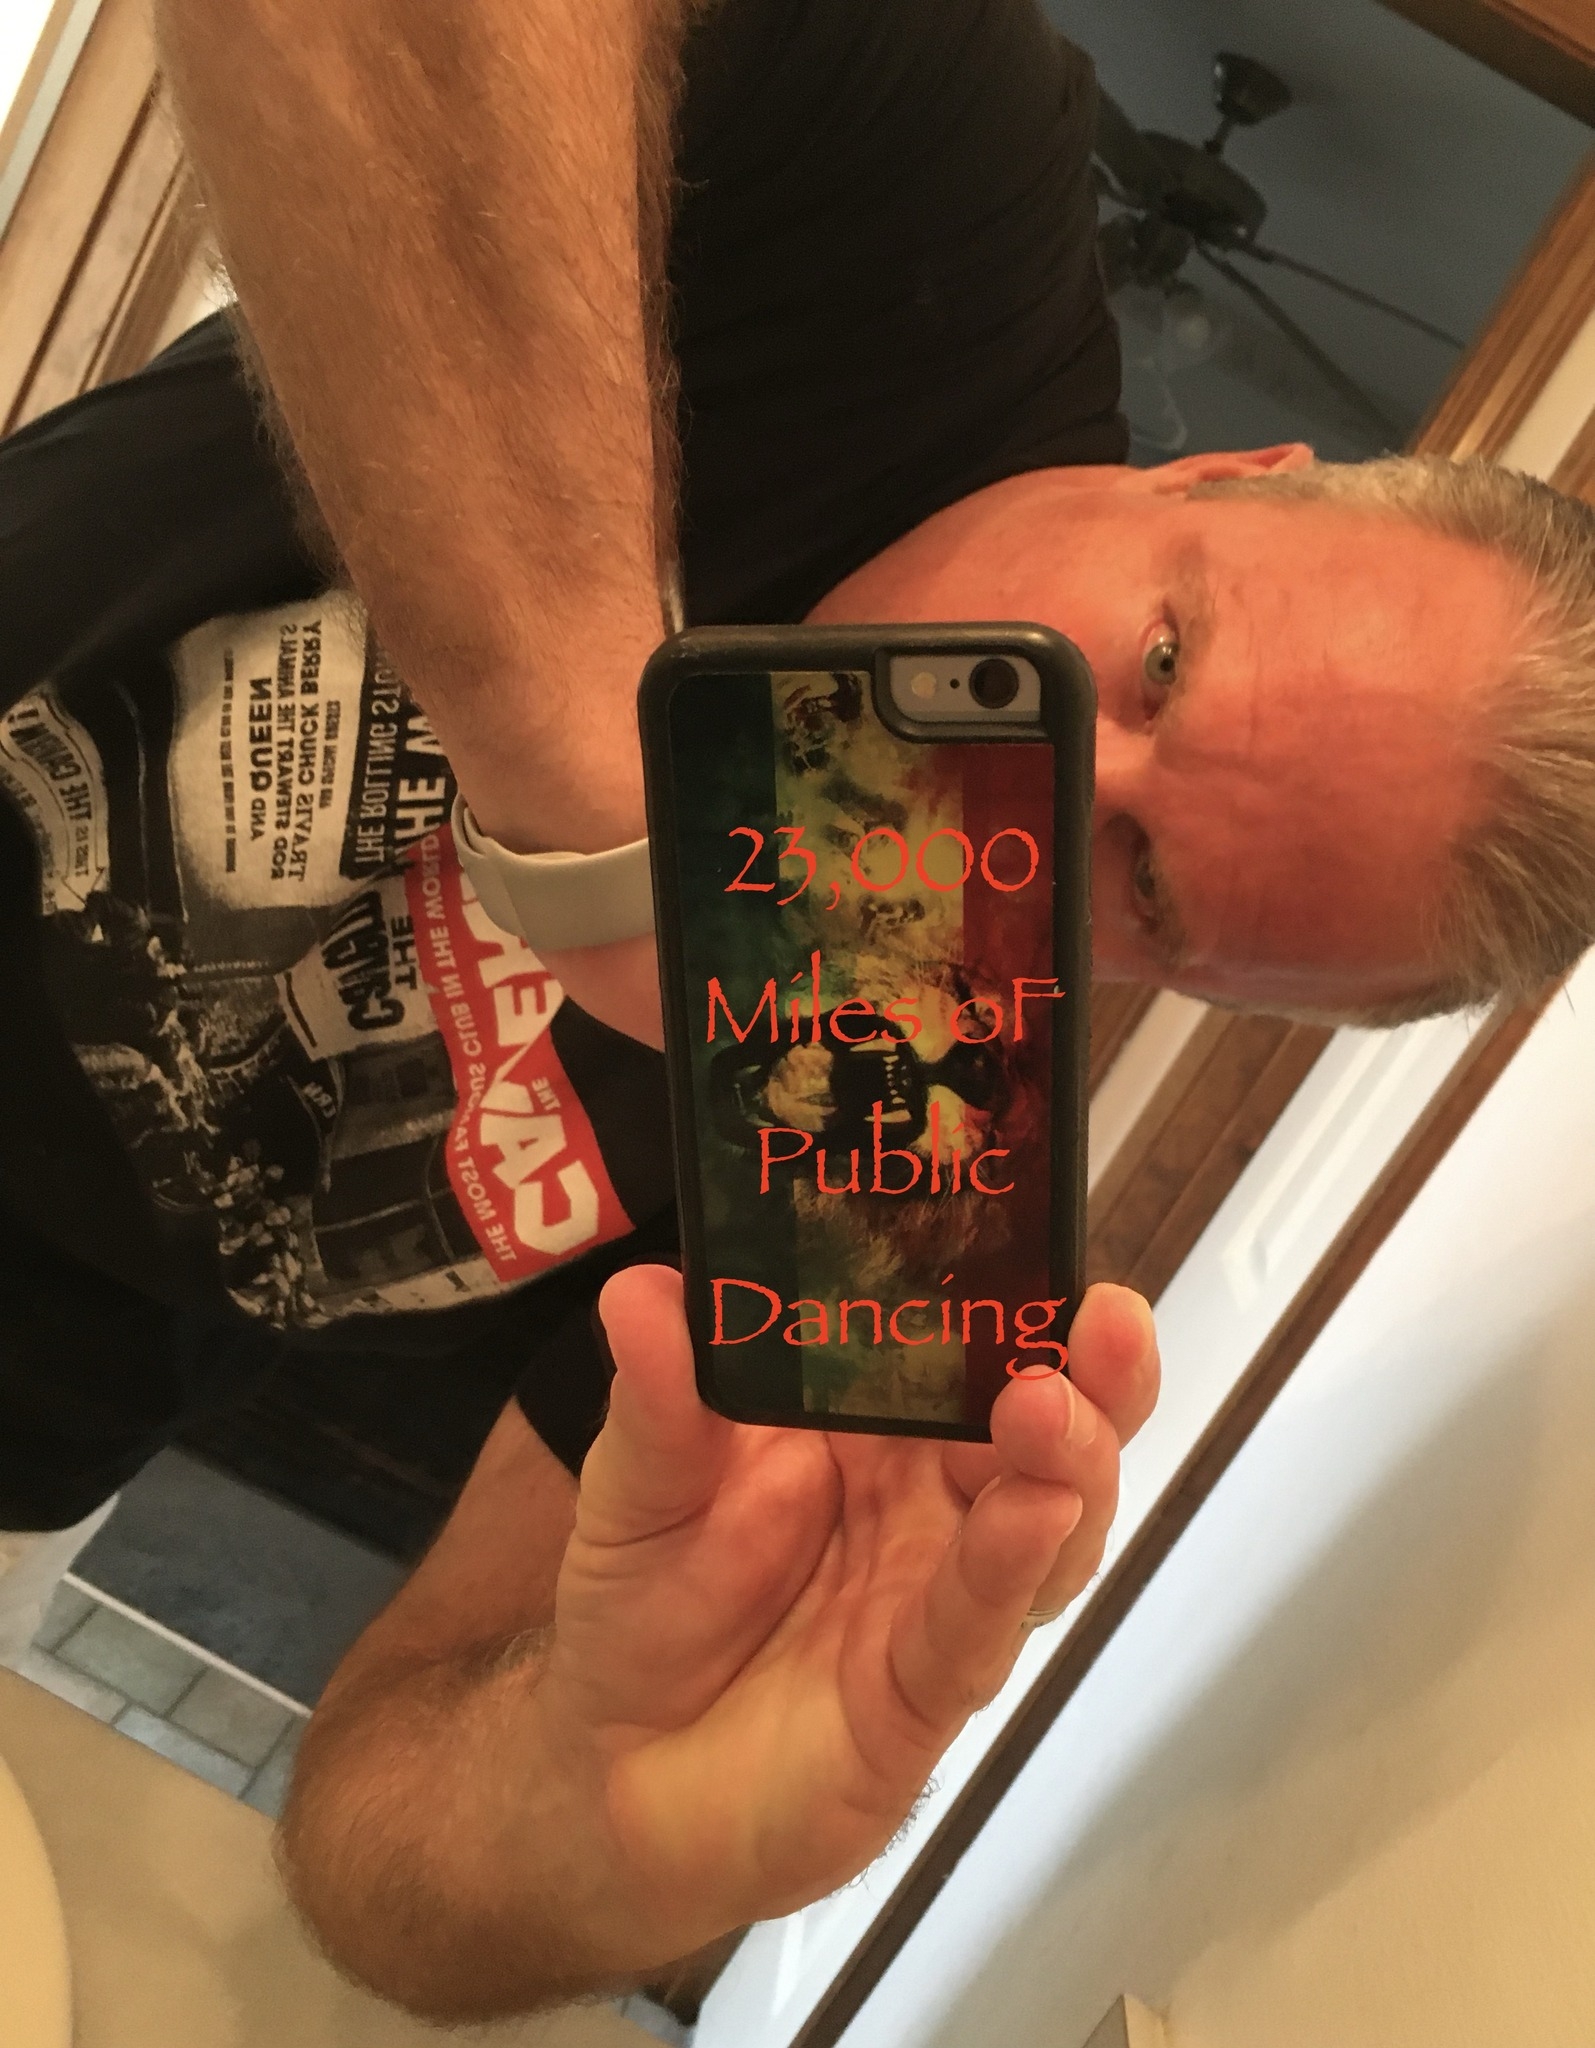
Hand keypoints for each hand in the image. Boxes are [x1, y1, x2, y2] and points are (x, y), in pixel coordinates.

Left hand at [536, 1264, 1159, 1965]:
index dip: (1019, 1292)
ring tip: (1050, 1407)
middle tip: (1105, 1318)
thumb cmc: (645, 1600)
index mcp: (875, 1422)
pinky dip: (1009, 1568)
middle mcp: (932, 1497)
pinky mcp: (926, 1691)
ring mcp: (940, 1591)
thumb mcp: (638, 1485)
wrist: (612, 1774)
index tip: (1047, 1231)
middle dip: (1090, 1373)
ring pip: (1047, 1522)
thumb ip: (658, 1399)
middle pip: (1044, 1425)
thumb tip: (644, 1290)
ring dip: (1067, 1461)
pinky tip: (1030, 1516)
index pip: (971, 1342)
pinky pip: (980, 1626)